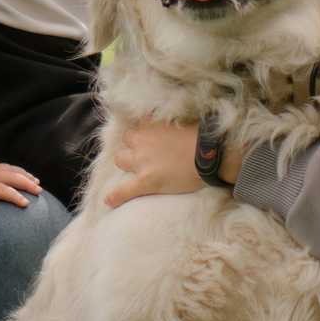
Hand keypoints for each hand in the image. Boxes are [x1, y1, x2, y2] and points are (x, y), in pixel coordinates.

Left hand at [0, 158, 40, 229]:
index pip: (2, 190)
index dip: (14, 196)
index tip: (26, 204)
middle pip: (12, 177)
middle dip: (27, 184)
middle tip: (39, 192)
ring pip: (13, 171)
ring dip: (26, 176)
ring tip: (38, 184)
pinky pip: (9, 167)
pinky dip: (20, 171)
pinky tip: (27, 175)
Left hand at [100, 119, 236, 209]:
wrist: (209, 154)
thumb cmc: (204, 136)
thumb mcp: (186, 119)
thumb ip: (173, 120)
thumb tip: (177, 125)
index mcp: (151, 123)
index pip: (140, 123)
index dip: (147, 130)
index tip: (155, 135)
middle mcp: (142, 140)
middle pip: (128, 139)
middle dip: (135, 144)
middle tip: (149, 152)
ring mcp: (142, 162)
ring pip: (120, 159)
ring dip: (126, 162)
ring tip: (137, 168)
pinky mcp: (146, 181)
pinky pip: (124, 191)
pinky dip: (115, 197)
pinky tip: (109, 201)